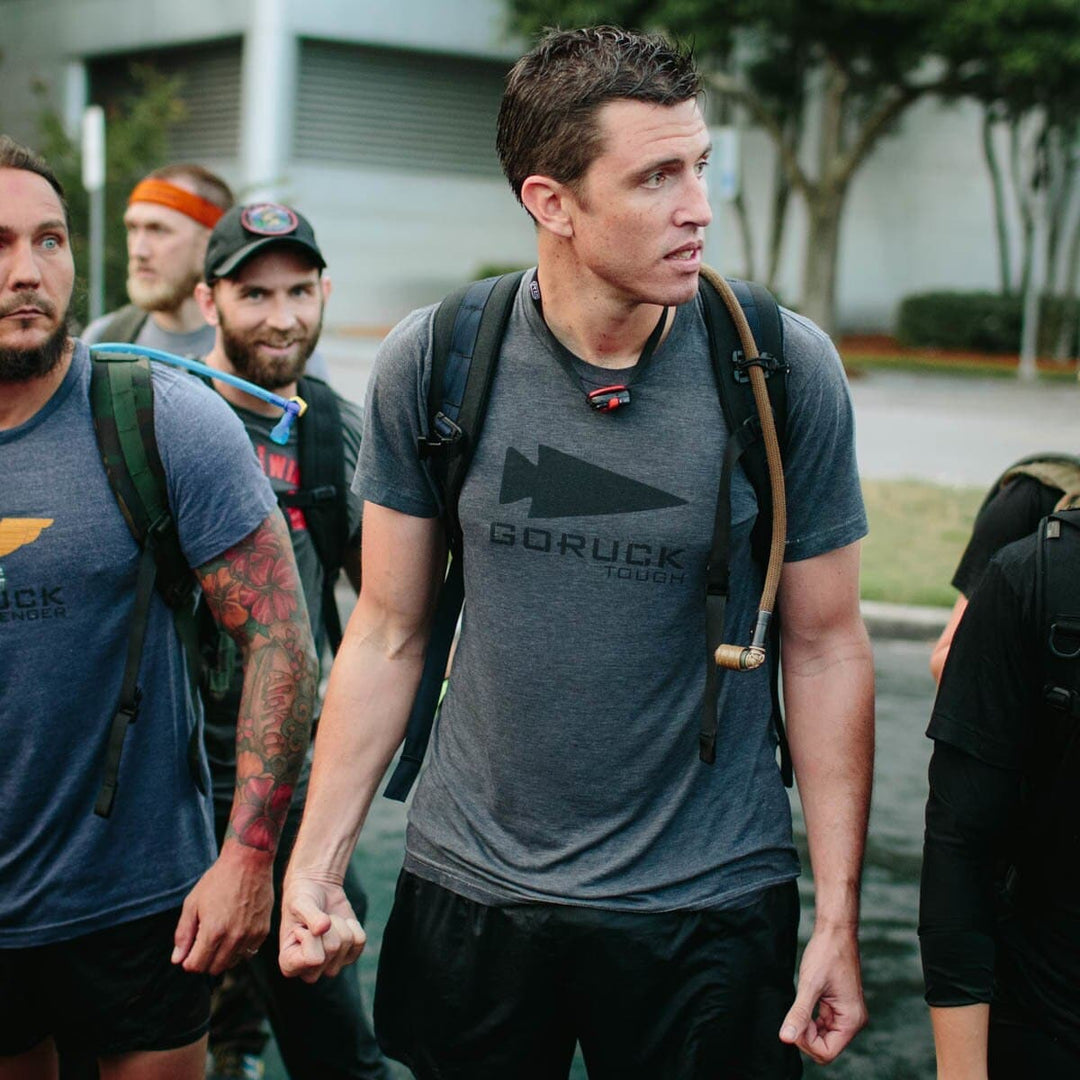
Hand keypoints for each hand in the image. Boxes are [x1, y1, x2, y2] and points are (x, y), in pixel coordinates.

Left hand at [171, 840, 273, 975]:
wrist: (250, 861)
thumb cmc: (219, 879)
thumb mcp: (193, 903)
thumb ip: (183, 933)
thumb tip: (177, 959)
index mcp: (213, 932)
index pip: (196, 966)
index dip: (188, 961)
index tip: (189, 951)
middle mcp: (234, 938)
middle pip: (214, 968)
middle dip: (204, 961)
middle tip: (203, 943)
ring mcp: (251, 935)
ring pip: (232, 963)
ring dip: (222, 956)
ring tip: (220, 935)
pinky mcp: (263, 931)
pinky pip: (248, 953)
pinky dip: (239, 949)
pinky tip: (235, 931)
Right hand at [279, 876, 366, 982]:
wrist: (317, 890)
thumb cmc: (302, 898)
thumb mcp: (299, 903)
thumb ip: (310, 916)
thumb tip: (323, 928)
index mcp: (289, 963)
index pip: (312, 958)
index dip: (311, 936)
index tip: (300, 927)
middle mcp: (309, 971)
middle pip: (332, 949)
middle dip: (328, 926)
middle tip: (316, 920)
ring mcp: (330, 966)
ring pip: (345, 944)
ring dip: (339, 924)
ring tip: (327, 920)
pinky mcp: (348, 956)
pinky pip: (360, 941)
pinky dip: (353, 925)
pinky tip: (340, 923)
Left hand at [779, 924, 866, 1063]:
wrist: (835, 932)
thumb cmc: (826, 954)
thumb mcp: (810, 985)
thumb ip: (799, 1014)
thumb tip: (785, 1039)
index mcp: (851, 1020)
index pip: (826, 1052)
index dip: (806, 1042)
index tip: (795, 1019)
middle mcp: (852, 1021)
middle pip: (825, 1048)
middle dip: (806, 1035)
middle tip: (796, 1010)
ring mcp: (846, 1014)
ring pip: (823, 1037)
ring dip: (807, 1027)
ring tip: (801, 1002)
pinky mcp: (839, 1007)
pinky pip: (823, 1025)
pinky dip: (811, 1019)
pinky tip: (805, 1001)